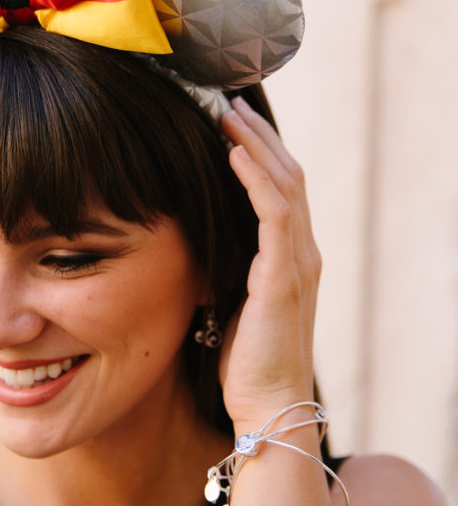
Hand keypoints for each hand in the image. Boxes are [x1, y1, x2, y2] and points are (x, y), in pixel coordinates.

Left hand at [218, 96, 320, 431]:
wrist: (267, 404)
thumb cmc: (247, 356)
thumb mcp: (238, 299)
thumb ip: (233, 264)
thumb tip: (203, 237)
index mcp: (291, 255)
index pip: (281, 187)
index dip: (259, 150)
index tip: (230, 123)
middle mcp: (302, 250)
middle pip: (286, 174)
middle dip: (257, 134)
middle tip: (228, 101)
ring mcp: (298, 261)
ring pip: (283, 184)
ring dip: (255, 144)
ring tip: (227, 112)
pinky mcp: (284, 275)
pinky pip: (272, 213)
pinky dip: (255, 177)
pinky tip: (233, 152)